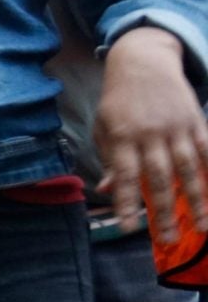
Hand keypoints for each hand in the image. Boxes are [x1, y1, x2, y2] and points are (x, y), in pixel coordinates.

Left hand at [95, 28, 207, 243]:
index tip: (128, 227)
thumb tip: (109, 191)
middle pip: (158, 178)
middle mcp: (149, 133)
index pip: (125, 175)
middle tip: (166, 239)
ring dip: (196, 200)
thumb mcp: (104, 126)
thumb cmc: (119, 101)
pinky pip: (207, 151)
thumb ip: (110, 159)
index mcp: (121, 136)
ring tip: (201, 227)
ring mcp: (175, 127)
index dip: (127, 202)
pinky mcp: (195, 121)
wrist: (142, 62)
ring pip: (188, 169)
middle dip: (163, 211)